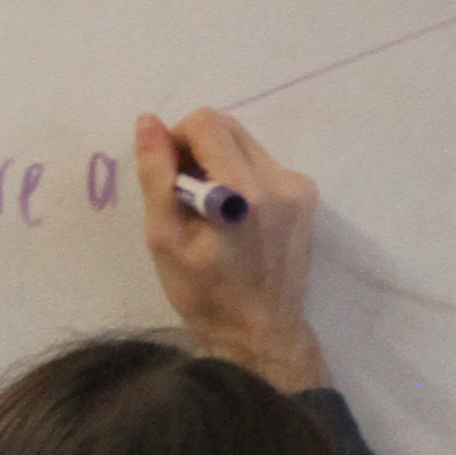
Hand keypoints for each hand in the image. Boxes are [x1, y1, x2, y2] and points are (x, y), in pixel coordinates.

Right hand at [139, 106, 328, 392]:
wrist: (261, 332)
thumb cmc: (204, 295)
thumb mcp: (164, 240)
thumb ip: (156, 177)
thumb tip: (149, 122)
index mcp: (242, 192)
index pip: (206, 124)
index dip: (175, 139)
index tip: (166, 175)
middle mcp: (279, 179)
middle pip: (228, 127)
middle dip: (197, 148)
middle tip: (183, 192)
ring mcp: (298, 186)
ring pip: (245, 143)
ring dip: (218, 162)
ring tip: (208, 208)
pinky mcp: (306, 194)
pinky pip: (263, 164)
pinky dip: (240, 176)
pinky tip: (234, 216)